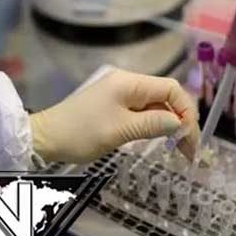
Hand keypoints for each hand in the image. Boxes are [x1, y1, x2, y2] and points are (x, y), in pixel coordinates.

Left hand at [30, 69, 198, 162]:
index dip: (186, 111)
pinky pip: (144, 114)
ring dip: (171, 127)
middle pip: (167, 98)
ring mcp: (122, 96)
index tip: (190, 137)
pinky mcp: (116, 108)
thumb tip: (180, 124)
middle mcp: (129, 84)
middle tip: (190, 151)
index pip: (171, 89)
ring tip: (181, 151)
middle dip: (182, 122)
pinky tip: (163, 142)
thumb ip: (152, 125)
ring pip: (157, 108)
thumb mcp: (120, 131)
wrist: (45, 138)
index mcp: (130, 83)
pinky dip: (156, 128)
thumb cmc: (80, 133)